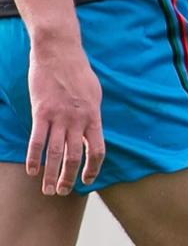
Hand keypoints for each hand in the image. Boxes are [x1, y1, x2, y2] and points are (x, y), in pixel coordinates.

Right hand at [26, 43, 104, 195]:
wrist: (60, 53)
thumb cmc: (78, 73)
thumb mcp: (94, 95)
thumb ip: (92, 116)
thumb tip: (91, 133)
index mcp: (94, 116)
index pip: (97, 150)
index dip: (93, 168)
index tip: (87, 180)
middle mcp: (78, 119)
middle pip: (75, 157)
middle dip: (69, 178)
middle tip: (63, 192)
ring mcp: (59, 116)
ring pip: (56, 153)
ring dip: (51, 174)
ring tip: (47, 189)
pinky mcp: (41, 112)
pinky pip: (37, 140)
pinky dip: (34, 158)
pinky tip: (31, 170)